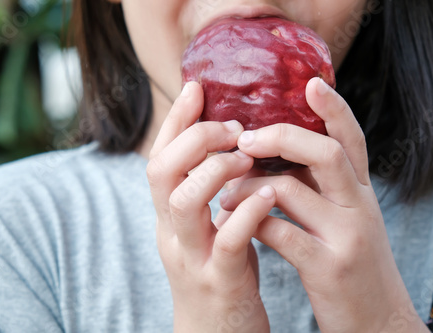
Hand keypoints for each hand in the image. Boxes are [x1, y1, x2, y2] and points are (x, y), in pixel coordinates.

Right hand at [147, 82, 272, 332]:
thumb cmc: (220, 272)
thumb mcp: (207, 229)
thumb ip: (209, 194)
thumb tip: (226, 149)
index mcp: (171, 217)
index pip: (161, 158)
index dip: (176, 122)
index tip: (197, 88)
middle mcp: (172, 232)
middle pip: (161, 172)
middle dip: (194, 138)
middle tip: (232, 127)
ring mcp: (193, 257)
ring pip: (184, 202)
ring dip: (215, 169)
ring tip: (247, 156)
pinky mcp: (220, 282)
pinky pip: (228, 241)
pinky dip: (248, 211)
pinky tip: (271, 194)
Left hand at [220, 78, 429, 331]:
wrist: (377, 321)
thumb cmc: (352, 266)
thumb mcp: (349, 221)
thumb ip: (324, 189)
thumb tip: (284, 156)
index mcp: (360, 193)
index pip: (352, 140)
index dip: (334, 109)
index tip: (310, 83)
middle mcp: (359, 208)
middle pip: (326, 153)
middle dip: (281, 137)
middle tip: (245, 138)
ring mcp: (345, 237)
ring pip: (291, 190)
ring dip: (248, 187)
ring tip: (225, 193)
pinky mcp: (327, 268)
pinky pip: (280, 233)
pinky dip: (250, 222)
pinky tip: (235, 224)